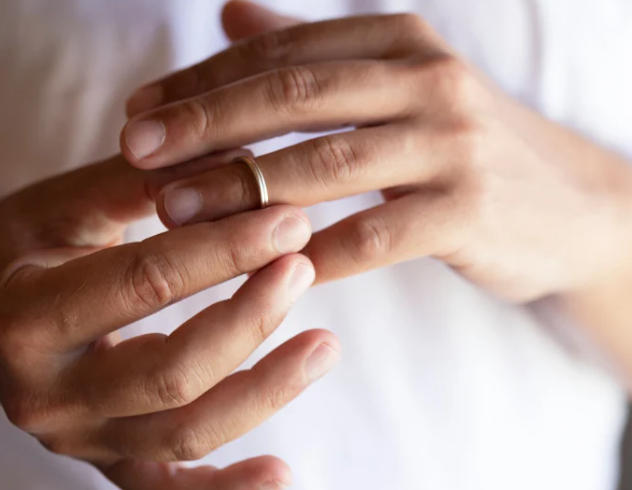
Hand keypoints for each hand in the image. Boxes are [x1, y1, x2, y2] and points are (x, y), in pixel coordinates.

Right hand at [0, 151, 339, 488]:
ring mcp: (81, 438)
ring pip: (183, 433)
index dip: (225, 252)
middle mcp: (49, 394)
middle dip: (249, 319)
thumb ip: (135, 185)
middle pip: (169, 371)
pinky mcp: (108, 462)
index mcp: (29, 316)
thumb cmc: (27, 254)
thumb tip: (230, 161)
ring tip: (326, 344)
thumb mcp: (60, 209)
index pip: (142, 286)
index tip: (289, 221)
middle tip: (303, 267)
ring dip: (264, 391)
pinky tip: (282, 474)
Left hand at [122, 1, 621, 301]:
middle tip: (134, 152)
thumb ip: (319, 51)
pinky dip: (318, 250)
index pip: (285, 53)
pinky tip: (266, 268)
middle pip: (297, 94)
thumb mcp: (403, 85)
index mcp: (403, 41)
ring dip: (244, 188)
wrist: (576, 207)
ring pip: (328, 162)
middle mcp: (429, 79)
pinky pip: (378, 233)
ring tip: (175, 211)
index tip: (140, 114)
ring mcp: (455, 145)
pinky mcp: (473, 211)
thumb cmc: (468, 150)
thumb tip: (231, 14)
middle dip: (208, 123)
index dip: (205, 81)